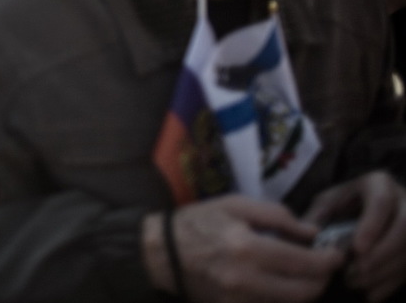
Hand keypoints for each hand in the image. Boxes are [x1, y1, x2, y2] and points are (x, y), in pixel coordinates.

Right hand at [144, 195, 343, 302]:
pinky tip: (282, 284)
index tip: (336, 253)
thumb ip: (276, 215)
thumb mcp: (234, 205)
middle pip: (305, 291)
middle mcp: (246, 279)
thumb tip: (311, 231)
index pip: (304, 262)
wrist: (162, 253)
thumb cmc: (198, 222)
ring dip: (306, 292)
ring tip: (305, 274)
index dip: (328, 260)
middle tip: (325, 265)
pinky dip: (285, 299)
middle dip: (322, 279)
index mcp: (247, 247)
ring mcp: (239, 301)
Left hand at [305, 171, 405, 300]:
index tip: (357, 249)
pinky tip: (371, 294)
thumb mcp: (327, 202)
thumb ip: (317, 217)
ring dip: (385, 271)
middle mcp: (403, 202)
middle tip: (356, 271)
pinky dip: (391, 283)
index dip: (372, 226)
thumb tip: (306, 237)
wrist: (363, 205)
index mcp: (379, 184)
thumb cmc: (343, 203)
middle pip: (404, 228)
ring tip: (356, 283)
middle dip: (381, 254)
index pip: (381, 202)